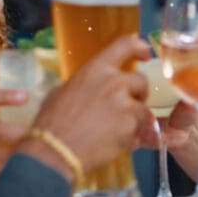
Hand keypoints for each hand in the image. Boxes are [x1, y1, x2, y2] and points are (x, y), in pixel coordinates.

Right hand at [31, 35, 150, 171]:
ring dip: (136, 120)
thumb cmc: (51, 122)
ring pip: (144, 110)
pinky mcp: (130, 128)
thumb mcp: (60, 92)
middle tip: (128, 106)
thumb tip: (86, 89)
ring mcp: (125, 106)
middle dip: (138, 94)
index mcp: (96, 69)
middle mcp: (114, 82)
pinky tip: (115, 145)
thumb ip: (82, 85)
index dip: (139, 47)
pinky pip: (139, 132)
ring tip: (119, 131)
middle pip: (141, 81)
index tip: (146, 54)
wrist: (55, 151)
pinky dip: (131, 140)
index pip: (125, 45)